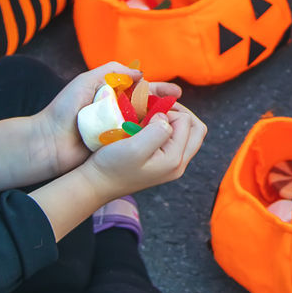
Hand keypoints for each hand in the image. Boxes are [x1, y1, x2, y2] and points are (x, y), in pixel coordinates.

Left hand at [30, 62, 182, 178]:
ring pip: (143, 124)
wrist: (47, 142)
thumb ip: (112, 71)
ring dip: (159, 124)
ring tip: (176, 125)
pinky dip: (146, 139)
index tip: (177, 93)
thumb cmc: (64, 109)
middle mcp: (116, 111)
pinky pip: (134, 141)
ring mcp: (115, 130)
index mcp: (111, 94)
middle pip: (147, 107)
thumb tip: (141, 74)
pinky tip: (161, 139)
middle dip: (164, 107)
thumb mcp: (86, 81)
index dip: (160, 90)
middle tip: (182, 111)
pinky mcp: (113, 146)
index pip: (141, 89)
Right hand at [80, 104, 207, 199]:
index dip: (169, 111)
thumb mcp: (135, 147)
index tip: (148, 114)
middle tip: (158, 109)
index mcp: (175, 160)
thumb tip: (166, 117)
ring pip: (186, 133)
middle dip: (179, 113)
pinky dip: (165, 127)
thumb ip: (158, 130)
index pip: (187, 122)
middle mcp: (178, 164)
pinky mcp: (162, 162)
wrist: (95, 183)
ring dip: (172, 119)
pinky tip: (147, 126)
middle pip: (196, 129)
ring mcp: (171, 164)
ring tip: (152, 116)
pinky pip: (175, 138)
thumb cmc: (112, 166)